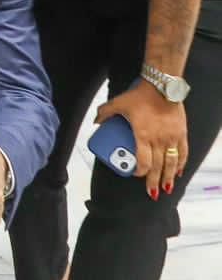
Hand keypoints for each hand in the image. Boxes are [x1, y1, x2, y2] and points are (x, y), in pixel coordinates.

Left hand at [96, 79, 187, 196]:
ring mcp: (171, 138)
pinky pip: (182, 153)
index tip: (135, 174)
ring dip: (168, 177)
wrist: (162, 86)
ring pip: (171, 163)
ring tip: (165, 188)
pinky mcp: (181, 134)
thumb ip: (105, 112)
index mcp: (142, 135)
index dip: (139, 171)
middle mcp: (158, 140)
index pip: (143, 161)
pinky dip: (181, 164)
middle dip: (153, 181)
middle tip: (151, 192)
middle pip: (157, 166)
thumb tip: (96, 121)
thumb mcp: (118, 102)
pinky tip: (178, 172)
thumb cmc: (140, 95)